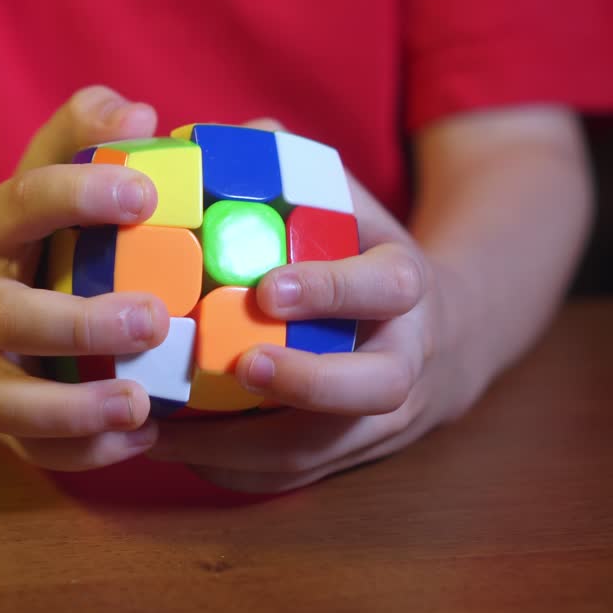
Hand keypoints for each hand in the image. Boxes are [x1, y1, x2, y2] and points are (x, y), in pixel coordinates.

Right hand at [0, 86, 171, 470]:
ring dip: (72, 409)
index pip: (21, 202)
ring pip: (5, 400)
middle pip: (9, 316)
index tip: (147, 194)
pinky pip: (28, 448)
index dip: (78, 195)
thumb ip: (84, 132)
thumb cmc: (33, 233)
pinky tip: (144, 437)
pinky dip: (82, 451)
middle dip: (80, 324)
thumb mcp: (45, 171)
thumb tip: (138, 114)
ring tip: (142, 405)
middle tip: (156, 319)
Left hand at [148, 130, 489, 492]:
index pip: (385, 288)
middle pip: (374, 389)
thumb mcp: (344, 200)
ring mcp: (383, 418)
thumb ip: (287, 164)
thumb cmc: (363, 252)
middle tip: (238, 366)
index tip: (268, 288)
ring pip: (325, 449)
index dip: (331, 289)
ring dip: (246, 445)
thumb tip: (206, 136)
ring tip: (169, 425)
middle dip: (307, 384)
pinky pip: (294, 476)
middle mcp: (406, 359)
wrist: (442, 332)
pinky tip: (174, 446)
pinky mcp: (350, 456)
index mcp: (406, 287)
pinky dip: (233, 468)